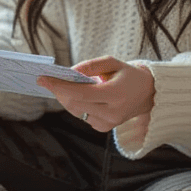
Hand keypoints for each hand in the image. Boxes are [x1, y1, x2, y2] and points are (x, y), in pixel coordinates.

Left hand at [36, 55, 154, 132]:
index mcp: (116, 94)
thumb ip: (90, 66)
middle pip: (74, 104)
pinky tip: (79, 96)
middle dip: (59, 91)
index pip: (80, 93)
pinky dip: (76, 105)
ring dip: (66, 98)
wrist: (148, 94)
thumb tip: (70, 72)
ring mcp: (108, 123)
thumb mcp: (113, 63)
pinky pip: (82, 116)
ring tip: (62, 85)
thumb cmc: (128, 75)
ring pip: (75, 111)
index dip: (59, 86)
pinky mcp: (104, 128)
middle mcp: (112, 112)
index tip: (42, 79)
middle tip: (48, 79)